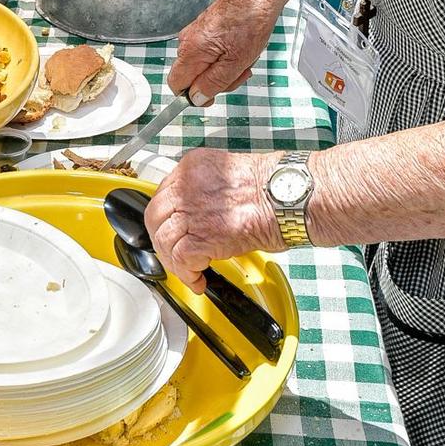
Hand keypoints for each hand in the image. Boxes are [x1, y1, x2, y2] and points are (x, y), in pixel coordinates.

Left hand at [144, 147, 281, 290]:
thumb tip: (197, 216)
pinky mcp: (202, 236)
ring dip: (175, 262)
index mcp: (192, 167)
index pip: (162, 195)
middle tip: (174, 255)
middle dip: (162, 241)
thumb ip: (206, 191)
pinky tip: (199, 278)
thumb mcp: (229, 177)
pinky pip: (181, 259)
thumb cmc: (273, 190)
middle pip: (155, 217)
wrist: (289, 199)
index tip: (171, 231)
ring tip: (190, 271)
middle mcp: (187, 186)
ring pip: (164, 240)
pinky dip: (188, 273)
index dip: (165, 219)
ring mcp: (192, 211)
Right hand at [167, 0, 284, 103]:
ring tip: (245, 55)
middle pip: (192, 76)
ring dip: (224, 67)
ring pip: (203, 64)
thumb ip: (213, 83)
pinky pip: (210, 51)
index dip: (193, 95)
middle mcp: (187, 41)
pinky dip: (225, 54)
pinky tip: (241, 47)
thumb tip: (196, 98)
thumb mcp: (235, 63)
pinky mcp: (205, 27)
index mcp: (190, 51)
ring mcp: (195, 32)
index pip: (176, 84)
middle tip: (240, 72)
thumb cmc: (250, 23)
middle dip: (216, 80)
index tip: (213, 96)